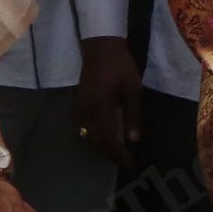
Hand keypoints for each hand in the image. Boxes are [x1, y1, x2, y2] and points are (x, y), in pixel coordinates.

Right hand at [75, 36, 143, 168]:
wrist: (101, 47)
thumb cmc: (120, 66)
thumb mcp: (133, 89)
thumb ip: (133, 115)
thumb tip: (133, 140)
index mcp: (99, 109)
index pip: (107, 140)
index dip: (118, 155)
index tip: (131, 164)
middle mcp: (86, 112)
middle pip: (96, 141)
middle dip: (111, 154)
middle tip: (127, 163)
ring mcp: (80, 108)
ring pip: (89, 135)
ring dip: (103, 147)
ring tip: (119, 154)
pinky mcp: (79, 103)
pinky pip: (85, 127)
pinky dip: (96, 136)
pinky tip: (107, 137)